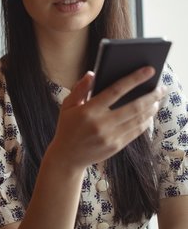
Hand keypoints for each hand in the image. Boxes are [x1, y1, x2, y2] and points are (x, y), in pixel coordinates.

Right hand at [46, 66, 164, 171]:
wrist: (67, 156)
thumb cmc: (67, 128)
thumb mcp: (67, 106)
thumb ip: (79, 89)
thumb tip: (92, 74)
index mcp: (89, 110)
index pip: (116, 91)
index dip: (134, 79)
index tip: (148, 71)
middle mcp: (101, 123)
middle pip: (134, 107)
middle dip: (151, 96)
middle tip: (162, 88)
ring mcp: (110, 136)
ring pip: (138, 120)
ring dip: (151, 109)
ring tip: (157, 100)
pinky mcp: (116, 146)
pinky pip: (136, 132)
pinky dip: (145, 122)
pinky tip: (149, 115)